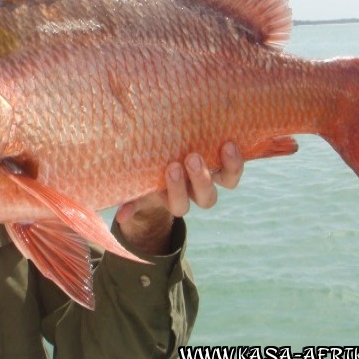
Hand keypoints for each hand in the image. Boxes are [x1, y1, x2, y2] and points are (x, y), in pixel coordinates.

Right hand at [116, 142, 243, 253]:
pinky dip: (237, 159)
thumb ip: (131, 200)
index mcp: (174, 198)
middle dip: (200, 179)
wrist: (167, 155)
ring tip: (224, 147)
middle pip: (206, 198)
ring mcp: (214, 177)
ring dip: (228, 167)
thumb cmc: (148, 171)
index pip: (179, 205)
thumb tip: (120, 216)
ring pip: (227, 182)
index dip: (177, 191)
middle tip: (192, 157)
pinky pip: (236, 167)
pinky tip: (232, 141)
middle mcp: (197, 191)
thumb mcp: (139, 185)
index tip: (170, 167)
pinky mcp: (225, 163)